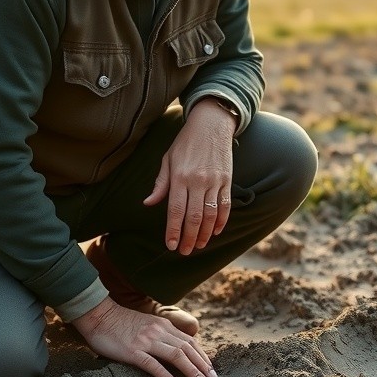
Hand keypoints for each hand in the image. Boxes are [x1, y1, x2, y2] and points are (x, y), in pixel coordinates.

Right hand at [72, 296, 217, 376]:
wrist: (98, 315)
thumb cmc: (120, 323)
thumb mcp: (146, 324)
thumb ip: (161, 333)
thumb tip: (175, 349)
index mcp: (163, 325)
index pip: (189, 341)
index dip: (202, 356)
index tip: (211, 369)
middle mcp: (158, 332)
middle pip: (187, 349)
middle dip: (202, 365)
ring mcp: (146, 341)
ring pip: (176, 356)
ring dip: (191, 371)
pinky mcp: (133, 351)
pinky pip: (153, 365)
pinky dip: (166, 376)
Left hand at [143, 98, 234, 254]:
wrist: (211, 124)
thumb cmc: (185, 142)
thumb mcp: (167, 159)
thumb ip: (160, 183)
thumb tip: (148, 203)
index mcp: (179, 176)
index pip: (175, 210)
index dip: (173, 231)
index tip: (171, 245)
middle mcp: (197, 181)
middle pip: (194, 217)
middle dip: (189, 238)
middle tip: (185, 251)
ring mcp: (214, 181)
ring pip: (210, 215)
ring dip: (205, 234)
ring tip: (199, 245)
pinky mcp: (227, 180)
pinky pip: (225, 205)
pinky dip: (221, 221)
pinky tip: (215, 231)